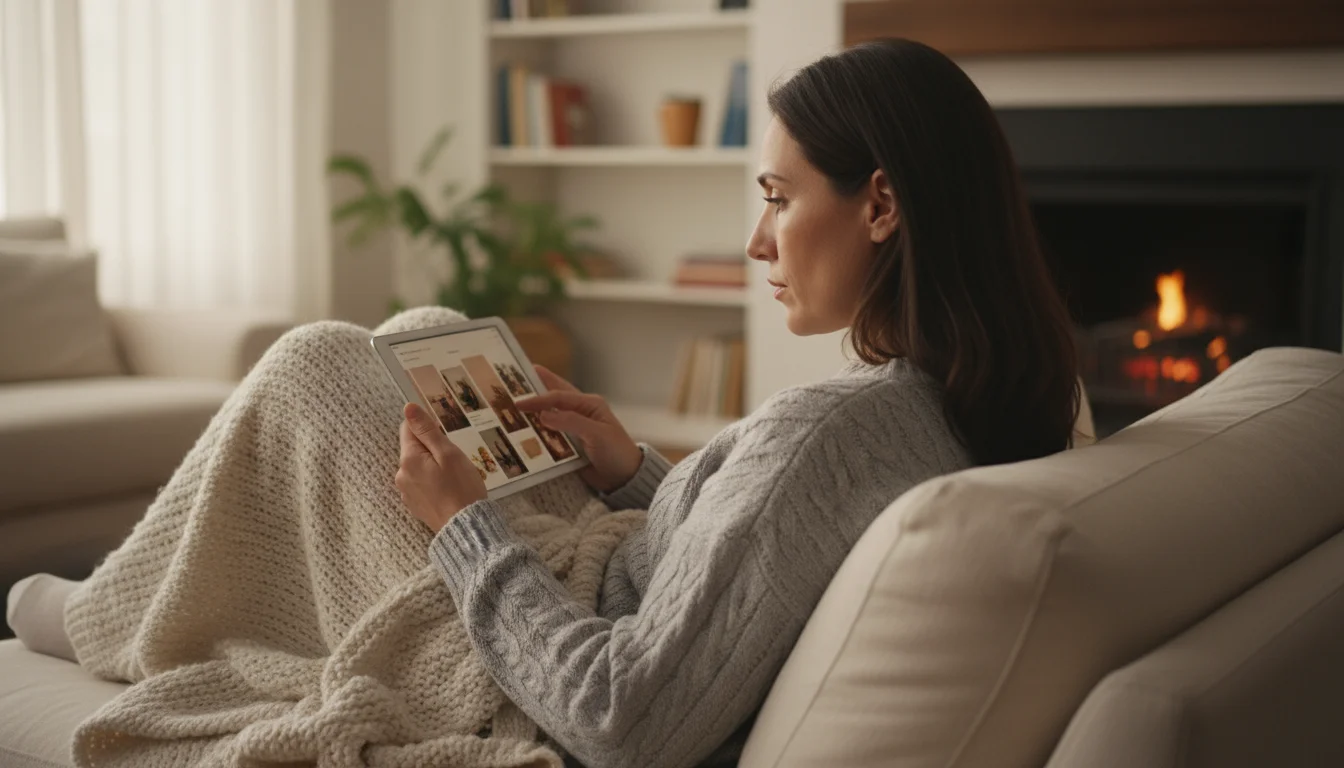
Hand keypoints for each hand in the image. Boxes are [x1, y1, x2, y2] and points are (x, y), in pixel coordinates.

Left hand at [395, 402, 488, 532]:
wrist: (465, 528)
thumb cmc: (461, 488)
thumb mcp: (448, 453)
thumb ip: (427, 430)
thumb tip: (408, 407)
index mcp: (408, 459)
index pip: (408, 429)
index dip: (428, 429)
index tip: (445, 438)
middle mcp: (401, 475)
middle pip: (413, 449)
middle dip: (432, 449)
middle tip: (454, 461)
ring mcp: (406, 492)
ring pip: (418, 467)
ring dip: (432, 466)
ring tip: (453, 478)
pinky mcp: (414, 505)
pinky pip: (421, 484)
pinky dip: (432, 483)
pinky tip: (448, 491)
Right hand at [515, 365, 642, 493]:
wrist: (625, 479)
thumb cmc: (618, 453)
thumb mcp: (597, 435)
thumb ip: (572, 422)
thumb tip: (544, 415)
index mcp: (589, 404)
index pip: (558, 397)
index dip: (538, 399)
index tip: (518, 403)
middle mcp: (580, 412)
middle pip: (553, 396)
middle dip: (534, 388)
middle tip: (511, 381)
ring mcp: (574, 427)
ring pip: (549, 414)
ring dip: (533, 411)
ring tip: (510, 405)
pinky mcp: (570, 443)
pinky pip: (550, 434)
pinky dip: (537, 431)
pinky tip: (522, 431)